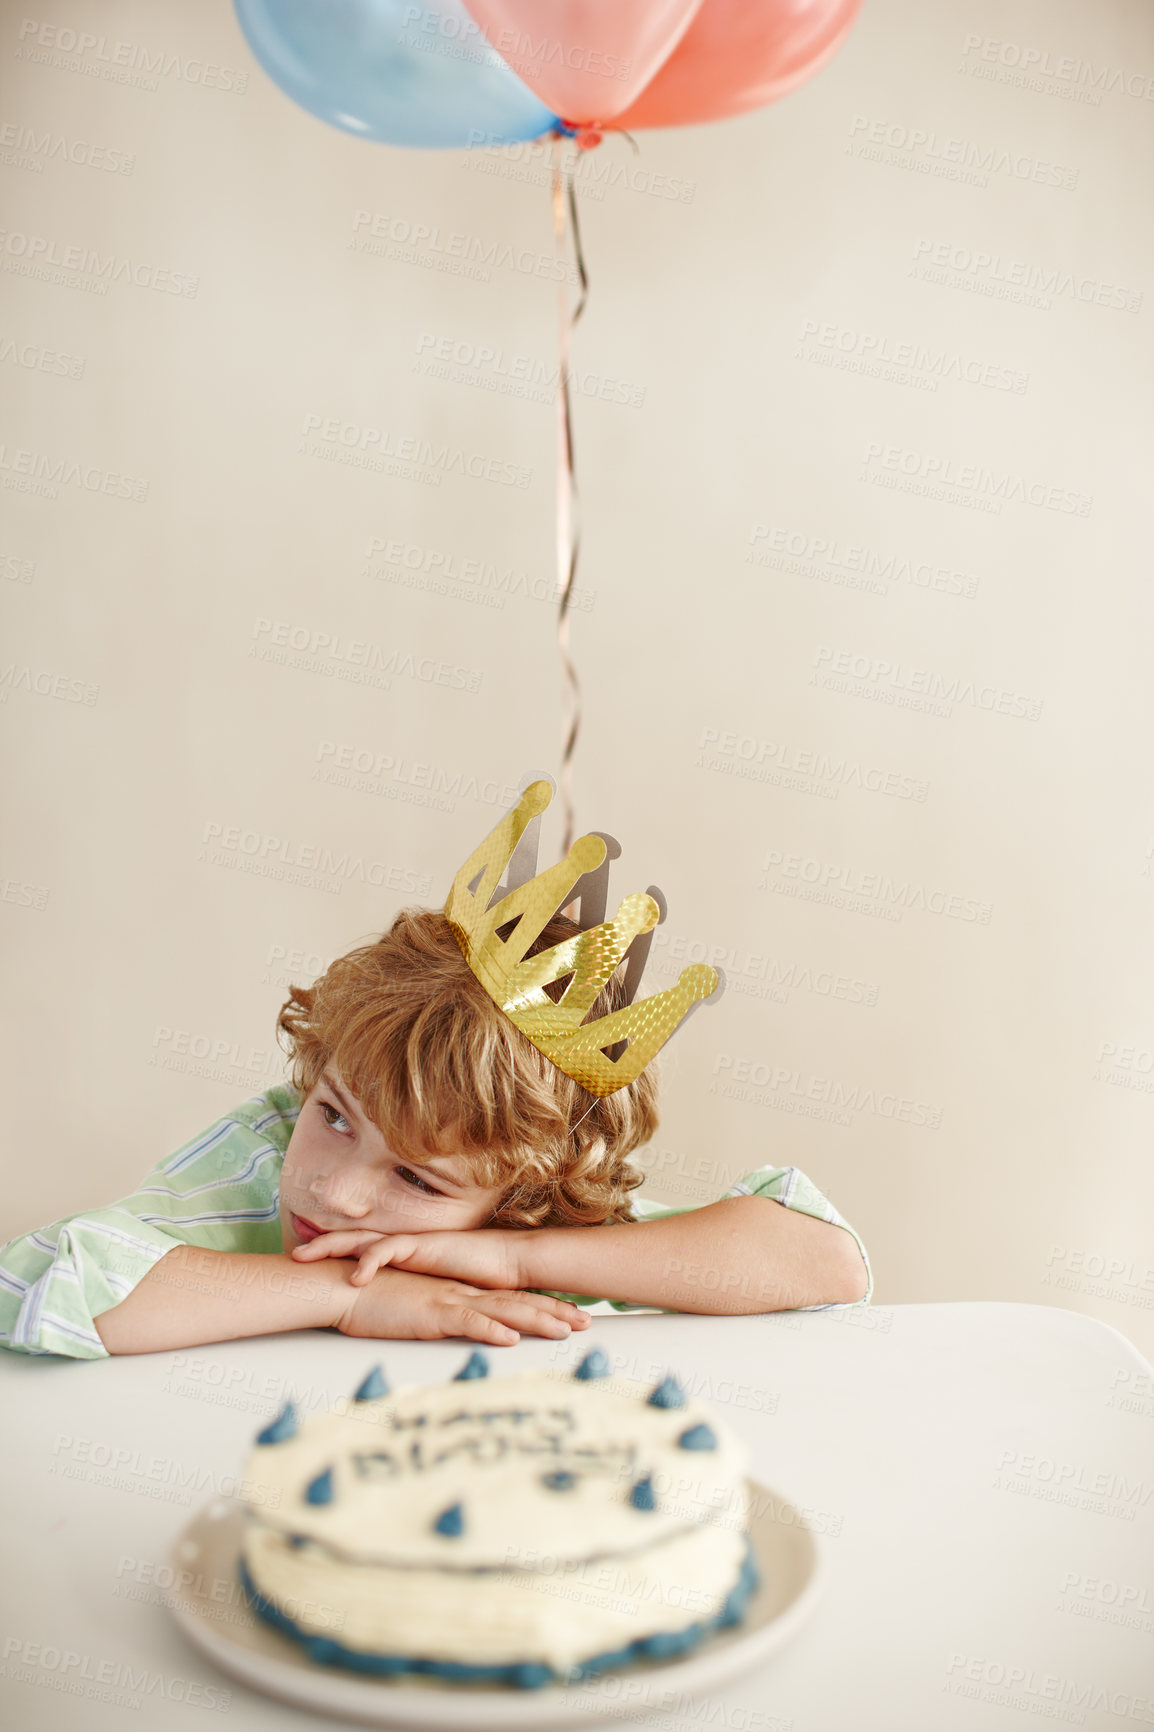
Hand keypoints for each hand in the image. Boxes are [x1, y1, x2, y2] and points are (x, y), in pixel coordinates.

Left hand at [292, 1227, 528, 1290]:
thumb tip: (384, 1306)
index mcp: (399, 1254)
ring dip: (332, 1246)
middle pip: (350, 1239)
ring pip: (362, 1239)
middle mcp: (400, 1244)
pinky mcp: (423, 1246)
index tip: (303, 1263)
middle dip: (319, 1246)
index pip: (357, 1249)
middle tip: (291, 1256)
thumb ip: (408, 1290)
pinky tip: (355, 1274)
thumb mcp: (429, 1287)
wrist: (503, 1261)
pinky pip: (389, 1249)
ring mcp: (410, 1242)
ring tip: (306, 1255)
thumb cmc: (470, 1276)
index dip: (330, 1254)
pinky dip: (370, 1260)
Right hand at [334, 1265, 589, 1346]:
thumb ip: (440, 1317)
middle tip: (586, 1323)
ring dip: (535, 1321)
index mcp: (460, 1293)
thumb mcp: (416, 1311)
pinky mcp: (431, 1313)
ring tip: (566, 1330)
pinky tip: (511, 1338)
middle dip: (553, 1313)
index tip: (570, 1316)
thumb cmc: (376, 1299)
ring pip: (502, 1312)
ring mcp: (449, 1301)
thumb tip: (460, 1329)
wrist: (347, 1285)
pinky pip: (466, 1321)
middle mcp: (462, 1294)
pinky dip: (490, 1329)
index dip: (541, 1308)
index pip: (509, 1301)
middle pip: (517, 1304)